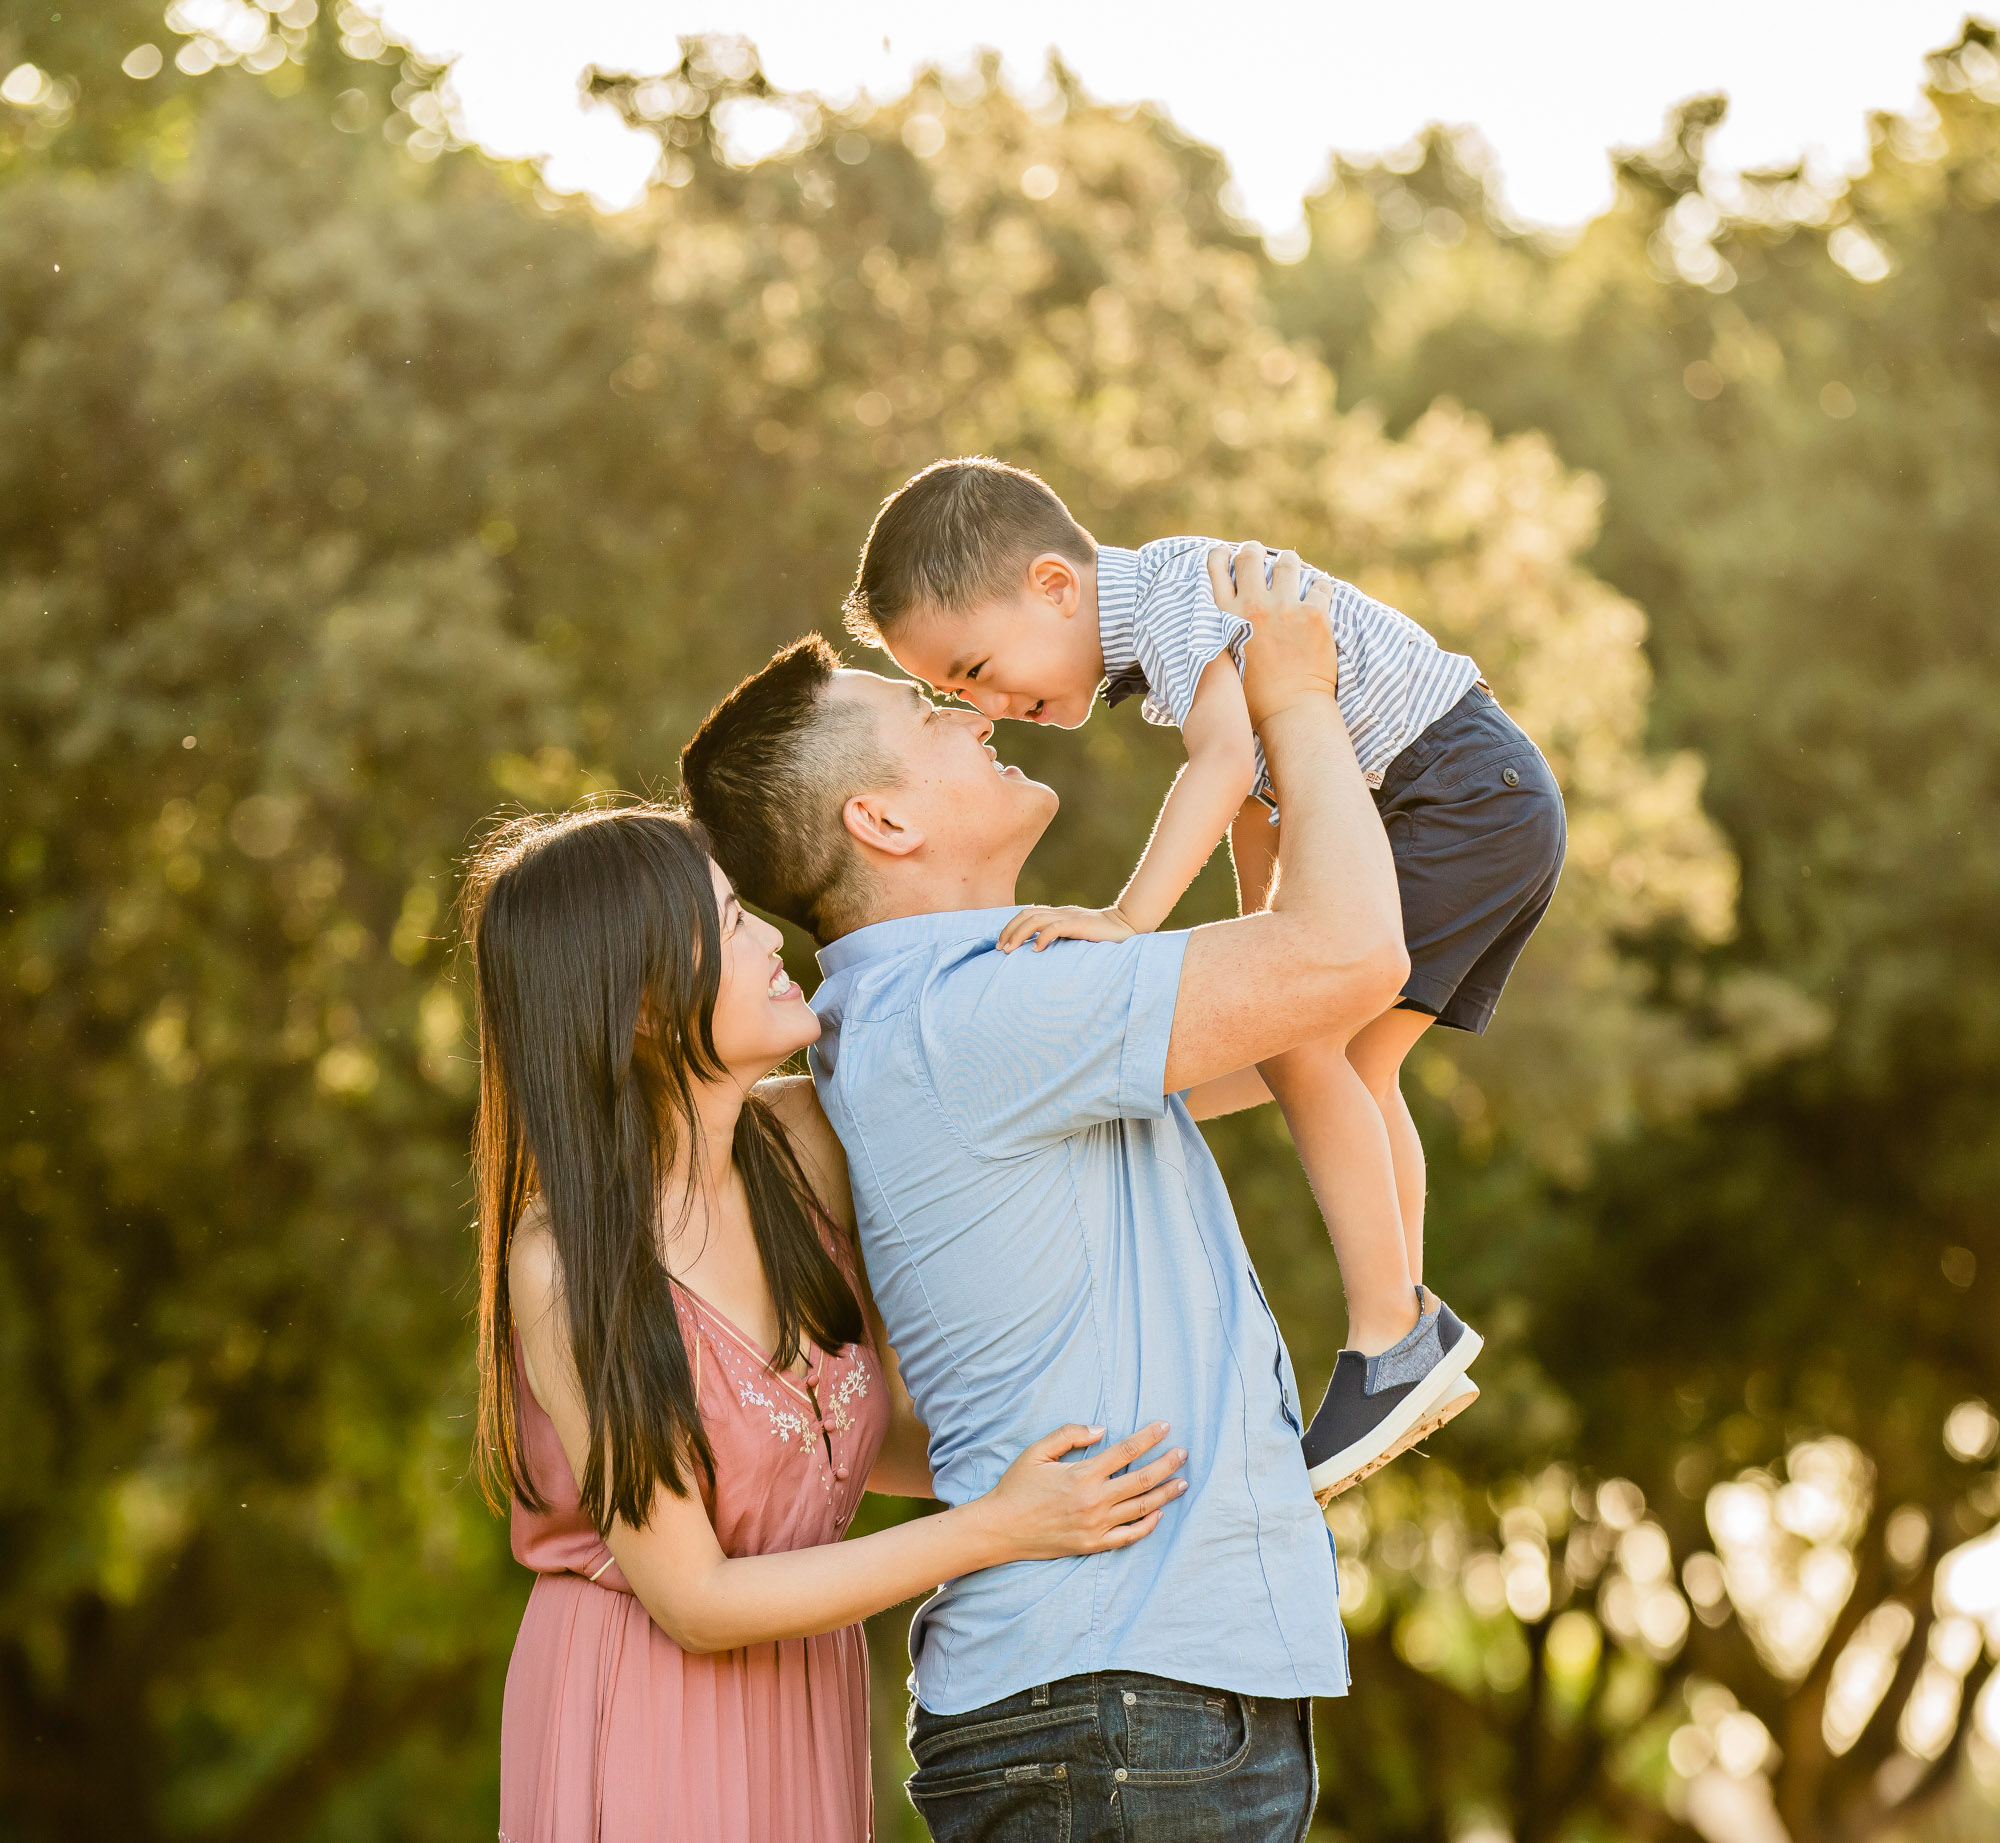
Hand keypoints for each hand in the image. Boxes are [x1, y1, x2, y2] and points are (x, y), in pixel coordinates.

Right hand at [969, 1422, 1187, 1561]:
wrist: (1000, 1528)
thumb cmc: (1017, 1486)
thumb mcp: (1037, 1451)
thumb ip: (1069, 1434)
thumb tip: (1102, 1429)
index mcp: (1082, 1475)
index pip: (1126, 1451)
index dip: (1149, 1437)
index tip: (1166, 1426)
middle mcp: (1094, 1501)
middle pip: (1141, 1480)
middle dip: (1166, 1465)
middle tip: (1184, 1454)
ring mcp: (1095, 1526)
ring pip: (1140, 1508)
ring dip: (1164, 1494)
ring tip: (1182, 1483)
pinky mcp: (1092, 1545)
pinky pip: (1128, 1537)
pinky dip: (1147, 1526)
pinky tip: (1158, 1514)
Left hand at [997, 904, 1137, 952]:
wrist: (1126, 926)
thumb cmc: (1101, 936)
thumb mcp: (1075, 936)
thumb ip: (1060, 939)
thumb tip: (1038, 952)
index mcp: (1058, 914)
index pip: (1027, 913)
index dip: (1010, 926)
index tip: (1001, 944)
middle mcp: (1060, 913)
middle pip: (1026, 914)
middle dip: (1009, 930)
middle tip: (1000, 949)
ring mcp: (1069, 917)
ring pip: (1035, 920)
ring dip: (1019, 935)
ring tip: (1010, 950)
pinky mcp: (1079, 924)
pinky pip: (1055, 928)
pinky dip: (1042, 938)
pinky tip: (1035, 950)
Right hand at [1207, 541, 1337, 727]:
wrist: (1290, 712)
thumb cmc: (1254, 695)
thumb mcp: (1225, 659)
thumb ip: (1224, 631)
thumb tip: (1229, 612)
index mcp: (1226, 618)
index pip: (1215, 568)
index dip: (1221, 554)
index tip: (1228, 554)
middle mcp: (1253, 606)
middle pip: (1249, 555)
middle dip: (1254, 551)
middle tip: (1259, 557)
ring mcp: (1285, 608)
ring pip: (1287, 561)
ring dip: (1288, 564)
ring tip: (1290, 573)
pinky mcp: (1315, 615)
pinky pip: (1321, 584)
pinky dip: (1320, 587)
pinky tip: (1317, 595)